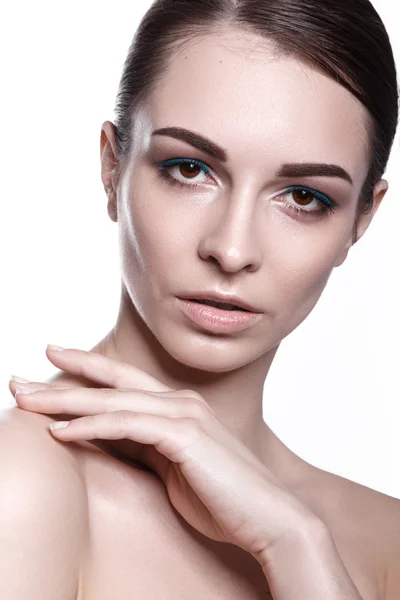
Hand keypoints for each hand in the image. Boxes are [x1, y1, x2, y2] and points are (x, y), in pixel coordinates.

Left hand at [10, 346, 319, 566]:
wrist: (268, 516)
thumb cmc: (221, 497)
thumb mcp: (172, 467)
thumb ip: (144, 446)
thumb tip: (106, 438)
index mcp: (179, 406)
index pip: (122, 383)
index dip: (86, 370)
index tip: (52, 362)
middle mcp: (180, 401)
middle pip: (110, 385)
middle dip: (63, 378)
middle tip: (20, 379)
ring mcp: (184, 415)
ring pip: (112, 402)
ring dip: (65, 400)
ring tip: (26, 399)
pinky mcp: (184, 435)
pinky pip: (126, 427)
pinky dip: (91, 427)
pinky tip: (61, 431)